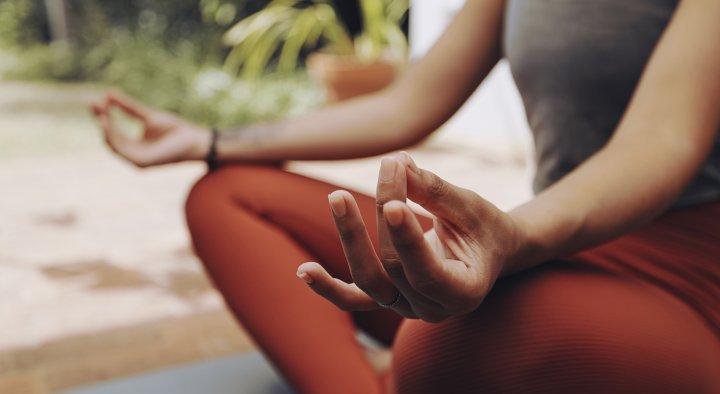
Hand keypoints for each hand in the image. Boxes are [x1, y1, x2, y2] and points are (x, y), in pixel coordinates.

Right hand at [90, 92, 209, 166]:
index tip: (96, 101)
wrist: (195, 139)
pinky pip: (122, 149)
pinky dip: (113, 137)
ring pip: (114, 144)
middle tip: (94, 103)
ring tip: (100, 112)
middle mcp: (133, 155)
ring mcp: (137, 160)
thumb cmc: (175, 129)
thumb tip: (108, 94)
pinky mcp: (142, 162)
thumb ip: (128, 108)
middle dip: (101, 121)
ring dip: (105, 128)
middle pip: (110, 138)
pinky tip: (107, 123)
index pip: (113, 132)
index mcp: (134, 147)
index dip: (103, 116)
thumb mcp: (148, 115)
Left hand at [297, 152, 526, 321]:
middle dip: (385, 214)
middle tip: (390, 165)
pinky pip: (352, 299)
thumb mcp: (470, 207)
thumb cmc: (485, 227)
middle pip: (393, 267)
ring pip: (368, 280)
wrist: (488, 251)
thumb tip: (397, 163)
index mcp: (463, 293)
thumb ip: (435, 191)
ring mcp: (404, 307)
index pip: (426, 272)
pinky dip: (328, 287)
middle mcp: (431, 309)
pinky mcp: (385, 298)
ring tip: (337, 197)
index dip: (407, 240)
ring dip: (351, 237)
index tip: (394, 204)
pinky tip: (304, 270)